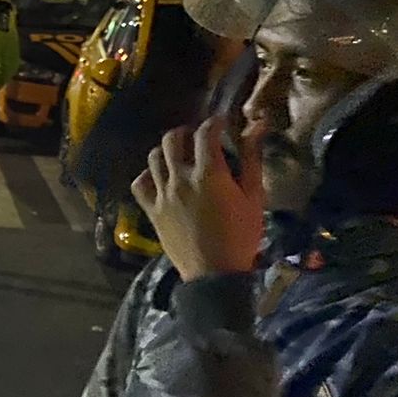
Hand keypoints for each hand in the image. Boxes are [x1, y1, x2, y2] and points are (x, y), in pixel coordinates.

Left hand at [131, 114, 266, 280]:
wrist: (214, 274)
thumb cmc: (240, 236)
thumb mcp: (253, 197)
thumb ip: (252, 158)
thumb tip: (257, 125)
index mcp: (209, 174)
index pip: (205, 133)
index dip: (214, 122)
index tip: (221, 122)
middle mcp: (180, 179)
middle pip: (171, 139)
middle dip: (185, 132)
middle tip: (197, 138)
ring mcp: (162, 195)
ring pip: (153, 158)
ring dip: (165, 150)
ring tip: (178, 155)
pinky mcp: (152, 211)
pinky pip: (139, 184)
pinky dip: (147, 176)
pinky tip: (159, 178)